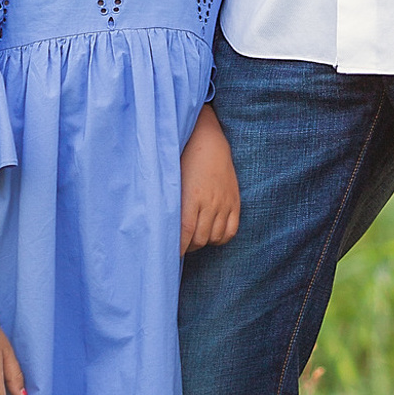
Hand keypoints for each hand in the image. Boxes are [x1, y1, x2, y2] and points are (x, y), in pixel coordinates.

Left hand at [180, 105, 241, 253]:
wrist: (207, 139)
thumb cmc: (183, 158)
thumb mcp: (171, 179)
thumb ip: (168, 203)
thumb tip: (159, 227)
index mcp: (192, 197)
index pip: (185, 233)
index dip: (177, 248)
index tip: (168, 255)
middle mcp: (210, 202)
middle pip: (200, 239)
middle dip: (188, 247)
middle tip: (179, 246)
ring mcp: (224, 202)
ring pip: (215, 237)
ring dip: (203, 242)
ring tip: (193, 239)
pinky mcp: (234, 201)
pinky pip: (231, 231)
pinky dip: (220, 238)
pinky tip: (210, 235)